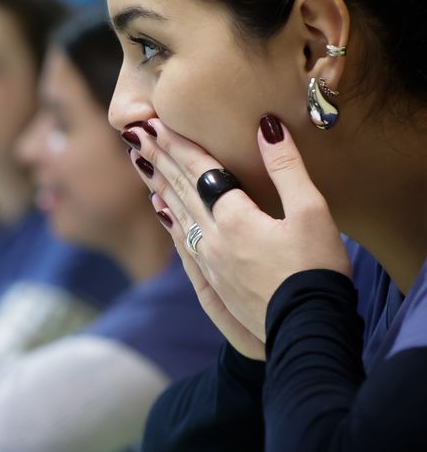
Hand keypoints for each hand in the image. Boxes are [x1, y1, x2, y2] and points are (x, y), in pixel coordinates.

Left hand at [130, 115, 349, 354]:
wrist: (307, 329)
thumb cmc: (316, 269)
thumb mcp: (311, 212)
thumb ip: (287, 168)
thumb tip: (267, 126)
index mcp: (235, 217)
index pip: (199, 170)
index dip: (177, 143)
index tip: (151, 121)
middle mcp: (212, 238)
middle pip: (180, 190)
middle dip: (158, 158)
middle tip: (134, 134)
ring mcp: (209, 264)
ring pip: (175, 215)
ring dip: (157, 185)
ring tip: (140, 163)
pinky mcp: (214, 285)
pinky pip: (182, 245)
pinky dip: (169, 223)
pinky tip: (161, 212)